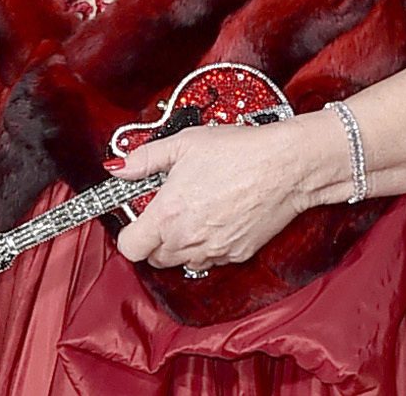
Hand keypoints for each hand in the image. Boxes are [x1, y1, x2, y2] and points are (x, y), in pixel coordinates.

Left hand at [110, 115, 342, 275]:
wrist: (285, 166)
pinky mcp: (236, 256)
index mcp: (167, 215)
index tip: (136, 218)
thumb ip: (144, 159)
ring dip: (179, 245)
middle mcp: (187, 240)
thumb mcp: (182, 143)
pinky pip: (210, 261)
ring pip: (182, 262)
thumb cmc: (238, 152)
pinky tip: (215, 220)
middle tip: (165, 210)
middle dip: (154, 238)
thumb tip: (119, 168)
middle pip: (154, 258)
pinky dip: (206, 247)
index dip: (129, 233)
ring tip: (192, 213)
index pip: (130, 248)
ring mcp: (213, 252)